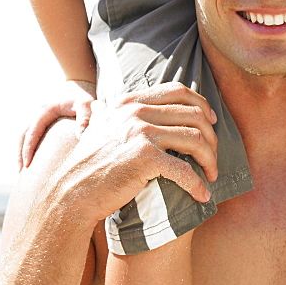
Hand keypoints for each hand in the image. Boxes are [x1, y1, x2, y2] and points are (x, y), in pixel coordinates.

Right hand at [18, 80, 96, 169]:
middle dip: (20, 154)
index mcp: (45, 111)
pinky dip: (28, 147)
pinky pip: (31, 135)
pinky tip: (32, 159)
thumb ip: (85, 119)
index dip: (28, 149)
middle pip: (23, 136)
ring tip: (22, 171)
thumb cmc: (83, 96)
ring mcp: (38, 117)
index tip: (27, 165)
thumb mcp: (86, 105)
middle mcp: (37, 113)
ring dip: (21, 151)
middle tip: (20, 172)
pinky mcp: (42, 121)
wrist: (79, 85)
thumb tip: (80, 137)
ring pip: (24, 136)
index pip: (32, 133)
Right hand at [51, 82, 218, 226]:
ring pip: (195, 140)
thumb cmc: (89, 163)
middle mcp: (136, 112)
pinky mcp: (144, 158)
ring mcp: (140, 133)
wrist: (72, 191)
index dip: (201, 103)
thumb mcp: (99, 126)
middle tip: (213, 156)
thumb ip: (113, 112)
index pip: (178, 90)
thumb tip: (116, 105)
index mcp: (130, 101)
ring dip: (210, 160)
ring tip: (211, 174)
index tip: (211, 121)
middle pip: (194, 115)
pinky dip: (198, 184)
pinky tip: (201, 194)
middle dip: (211, 137)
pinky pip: (184, 170)